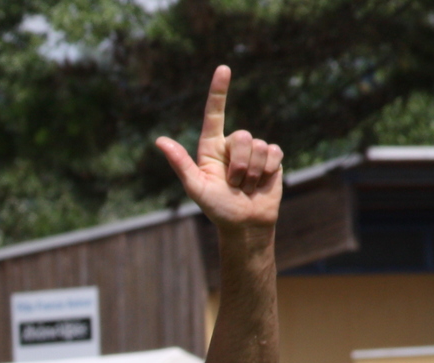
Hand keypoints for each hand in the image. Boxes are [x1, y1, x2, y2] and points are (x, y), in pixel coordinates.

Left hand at [156, 67, 282, 234]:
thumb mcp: (195, 187)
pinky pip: (273, 152)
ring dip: (251, 172)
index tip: (223, 68)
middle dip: (238, 165)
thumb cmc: (216, 208)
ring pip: (257, 146)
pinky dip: (267, 170)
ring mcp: (253, 150)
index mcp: (210, 148)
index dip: (219, 91)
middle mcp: (232, 145)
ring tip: (245, 186)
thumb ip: (180, 163)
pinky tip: (262, 181)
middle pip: (241, 136)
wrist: (245, 223)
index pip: (214, 114)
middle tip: (233, 184)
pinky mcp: (272, 157)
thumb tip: (160, 141)